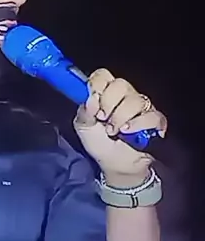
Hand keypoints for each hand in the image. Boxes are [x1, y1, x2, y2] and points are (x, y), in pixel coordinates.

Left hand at [73, 69, 166, 183]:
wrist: (116, 165)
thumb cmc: (99, 143)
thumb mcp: (84, 128)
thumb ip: (85, 112)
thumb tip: (91, 98)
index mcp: (105, 92)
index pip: (103, 75)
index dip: (97, 84)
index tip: (93, 100)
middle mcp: (125, 95)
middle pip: (120, 84)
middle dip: (109, 103)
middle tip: (103, 118)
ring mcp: (142, 107)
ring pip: (135, 100)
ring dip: (120, 118)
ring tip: (114, 131)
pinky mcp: (155, 121)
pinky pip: (152, 116)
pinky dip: (138, 124)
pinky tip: (129, 132)